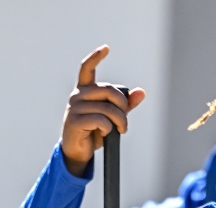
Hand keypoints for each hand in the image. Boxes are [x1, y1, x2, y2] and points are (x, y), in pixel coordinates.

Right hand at [60, 45, 145, 175]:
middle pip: (109, 91)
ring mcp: (74, 108)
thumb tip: (141, 92)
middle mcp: (77, 95)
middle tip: (125, 122)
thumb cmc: (95, 131)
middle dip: (123, 106)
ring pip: (107, 108)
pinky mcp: (74, 121)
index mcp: (85, 90)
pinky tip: (105, 133)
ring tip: (120, 130)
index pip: (87, 68)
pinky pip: (100, 120)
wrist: (79, 151)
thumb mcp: (112, 117)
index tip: (106, 48)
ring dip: (120, 121)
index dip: (96, 57)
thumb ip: (125, 105)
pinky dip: (108, 129)